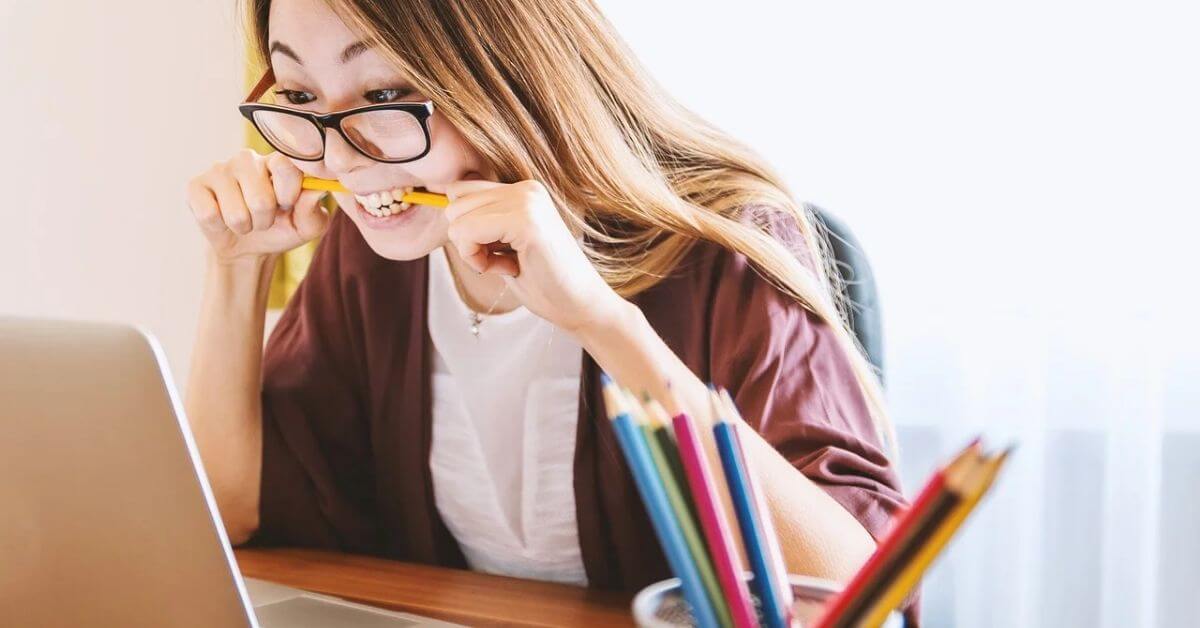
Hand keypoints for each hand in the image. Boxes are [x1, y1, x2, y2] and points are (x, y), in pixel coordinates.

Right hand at [186, 148, 330, 264]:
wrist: (248, 248)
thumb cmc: (281, 229)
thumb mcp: (306, 226)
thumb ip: (314, 209)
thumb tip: (318, 189)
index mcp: (277, 161)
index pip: (285, 167)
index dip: (288, 195)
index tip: (287, 205)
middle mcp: (247, 158)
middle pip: (261, 199)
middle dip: (265, 220)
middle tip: (263, 218)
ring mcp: (219, 169)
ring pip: (236, 213)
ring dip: (244, 226)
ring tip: (245, 220)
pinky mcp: (195, 185)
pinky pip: (209, 215)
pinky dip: (220, 227)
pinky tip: (221, 218)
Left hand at [443, 179, 626, 334]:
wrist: (581, 306)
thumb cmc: (543, 282)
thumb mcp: (505, 244)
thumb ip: (482, 222)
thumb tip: (444, 205)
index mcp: (523, 190)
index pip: (460, 192)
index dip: (466, 229)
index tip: (495, 252)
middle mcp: (525, 188)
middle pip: (454, 203)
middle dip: (467, 240)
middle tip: (501, 261)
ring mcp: (527, 201)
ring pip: (457, 219)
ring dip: (472, 251)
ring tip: (508, 264)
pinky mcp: (525, 221)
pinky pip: (468, 232)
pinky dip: (476, 259)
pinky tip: (508, 269)